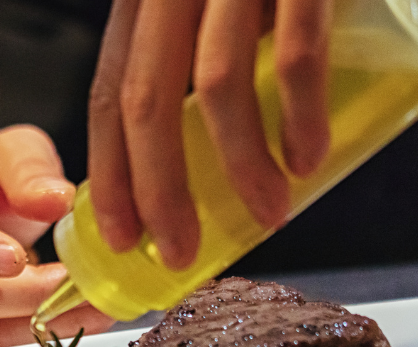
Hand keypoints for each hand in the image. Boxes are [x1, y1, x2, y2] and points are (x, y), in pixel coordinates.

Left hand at [88, 0, 330, 268]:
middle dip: (161, 192)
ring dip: (241, 166)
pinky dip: (300, 117)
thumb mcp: (207, 3)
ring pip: (218, 88)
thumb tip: (203, 157)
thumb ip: (198, 56)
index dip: (112, 171)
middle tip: (181, 251)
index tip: (122, 235)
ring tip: (269, 213)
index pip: (109, 92)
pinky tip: (308, 158)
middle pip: (147, 103)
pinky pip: (296, 56)